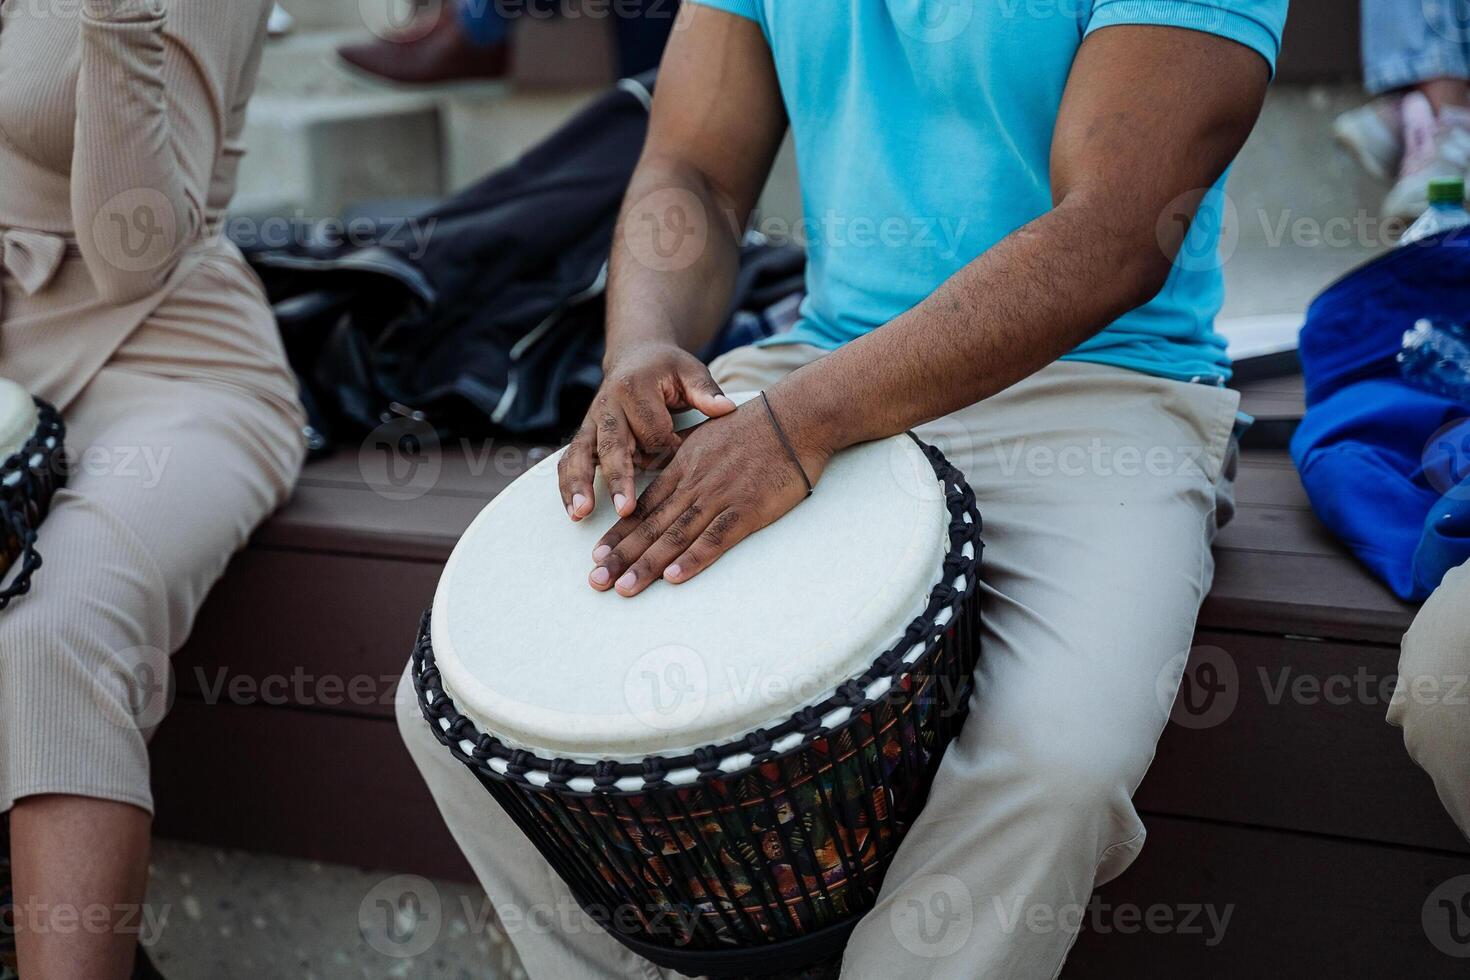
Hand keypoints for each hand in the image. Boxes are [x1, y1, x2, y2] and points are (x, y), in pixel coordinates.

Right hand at [559, 342, 735, 521]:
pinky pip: (570, 461)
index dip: (668, 446)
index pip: (651, 429)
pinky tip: (574, 512)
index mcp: (634, 388)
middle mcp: (607, 405)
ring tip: (581, 513)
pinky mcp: (585, 436)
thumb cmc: (667, 368)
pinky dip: (568, 486)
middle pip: (611, 445)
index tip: (681, 454)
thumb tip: (726, 409)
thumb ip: (705, 391)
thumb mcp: (689, 370)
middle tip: (625, 509)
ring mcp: (591, 422)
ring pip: (581, 455)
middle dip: (617, 478)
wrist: (635, 356)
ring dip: (580, 484)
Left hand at [587, 389, 831, 596]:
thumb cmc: (753, 425)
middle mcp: (693, 485)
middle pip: (650, 526)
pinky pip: (715, 538)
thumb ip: (680, 452)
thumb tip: (660, 461)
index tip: (598, 555)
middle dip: (621, 557)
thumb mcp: (704, 433)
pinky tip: (674, 577)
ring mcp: (718, 497)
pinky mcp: (746, 509)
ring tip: (624, 588)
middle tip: (596, 581)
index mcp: (682, 468)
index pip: (643, 507)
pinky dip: (694, 558)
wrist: (793, 418)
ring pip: (675, 536)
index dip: (619, 533)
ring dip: (647, 565)